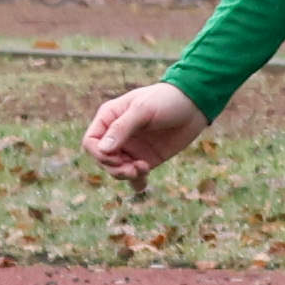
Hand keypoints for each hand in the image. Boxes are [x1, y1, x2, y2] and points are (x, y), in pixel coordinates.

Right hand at [82, 81, 208, 182]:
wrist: (194, 105)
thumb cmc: (166, 100)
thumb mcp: (143, 110)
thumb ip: (122, 128)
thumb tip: (102, 150)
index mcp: (109, 118)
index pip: (91, 142)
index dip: (99, 154)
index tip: (118, 158)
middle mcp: (117, 135)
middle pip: (102, 160)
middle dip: (115, 168)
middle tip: (135, 168)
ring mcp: (131, 148)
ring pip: (116, 170)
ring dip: (126, 175)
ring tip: (144, 168)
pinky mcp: (145, 158)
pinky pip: (134, 177)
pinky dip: (136, 183)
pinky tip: (143, 184)